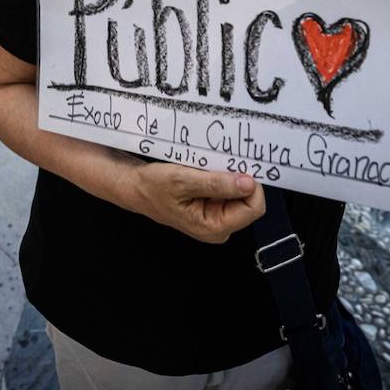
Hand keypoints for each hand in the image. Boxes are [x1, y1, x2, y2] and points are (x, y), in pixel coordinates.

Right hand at [132, 163, 265, 242]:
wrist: (136, 187)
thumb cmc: (154, 186)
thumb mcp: (183, 180)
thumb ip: (216, 184)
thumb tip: (249, 183)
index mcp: (214, 227)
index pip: (253, 208)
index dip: (251, 185)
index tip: (237, 165)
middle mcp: (220, 226)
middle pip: (249, 201)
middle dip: (239, 179)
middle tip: (221, 162)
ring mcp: (218, 217)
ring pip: (240, 193)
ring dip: (231, 176)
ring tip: (211, 164)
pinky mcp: (214, 207)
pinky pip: (230, 190)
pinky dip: (224, 176)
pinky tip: (209, 168)